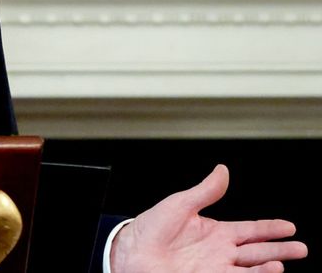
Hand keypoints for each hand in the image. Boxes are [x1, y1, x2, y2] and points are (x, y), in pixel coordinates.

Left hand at [110, 164, 306, 272]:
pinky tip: (264, 272)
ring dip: (268, 266)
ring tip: (282, 262)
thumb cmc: (150, 228)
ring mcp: (216, 268)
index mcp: (217, 232)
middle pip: (257, 251)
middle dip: (280, 249)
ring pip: (250, 268)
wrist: (132, 252)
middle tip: (301, 248)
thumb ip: (205, 191)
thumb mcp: (180, 204)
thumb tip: (222, 170)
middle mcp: (220, 252)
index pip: (251, 229)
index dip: (270, 228)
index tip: (290, 227)